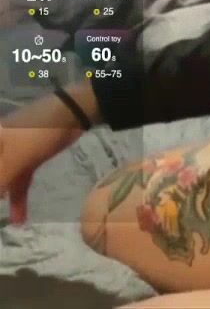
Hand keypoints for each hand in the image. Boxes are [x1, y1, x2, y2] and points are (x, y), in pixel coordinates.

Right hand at [0, 97, 86, 223]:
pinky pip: (17, 183)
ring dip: (5, 204)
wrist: (72, 115)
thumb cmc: (37, 132)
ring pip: (2, 183)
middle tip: (1, 222)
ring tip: (10, 226)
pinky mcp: (26, 160)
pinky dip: (18, 200)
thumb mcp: (14, 159)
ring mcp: (10, 155)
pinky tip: (20, 219)